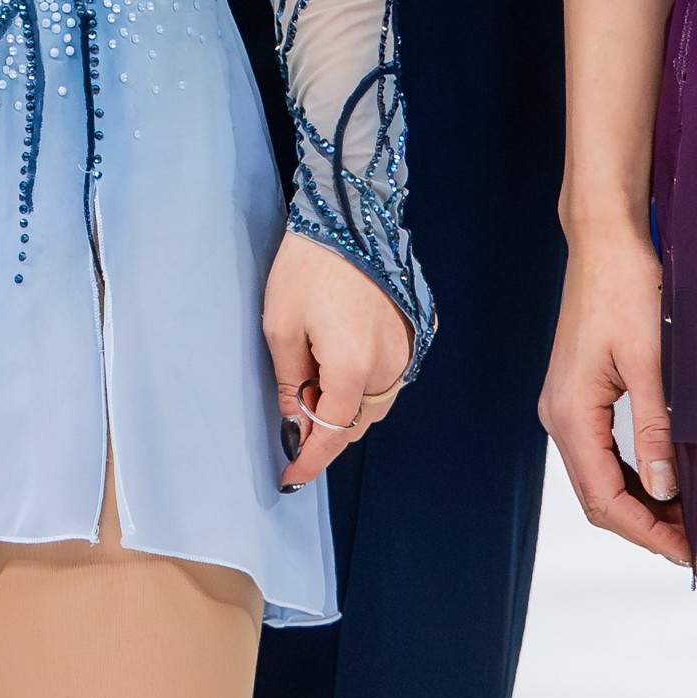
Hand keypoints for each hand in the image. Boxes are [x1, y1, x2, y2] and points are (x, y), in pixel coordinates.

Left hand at [265, 234, 413, 493]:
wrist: (349, 218)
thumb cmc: (306, 269)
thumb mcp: (281, 327)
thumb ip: (291, 383)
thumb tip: (295, 423)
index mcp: (353, 368)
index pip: (332, 433)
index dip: (309, 460)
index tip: (290, 479)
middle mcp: (389, 367)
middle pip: (357, 423)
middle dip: (325, 432)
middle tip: (293, 423)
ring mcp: (407, 353)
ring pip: (375, 404)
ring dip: (345, 409)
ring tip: (311, 389)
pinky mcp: (415, 337)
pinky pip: (389, 378)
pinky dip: (364, 386)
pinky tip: (338, 368)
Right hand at [539, 227, 688, 563]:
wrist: (605, 241)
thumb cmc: (625, 289)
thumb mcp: (651, 363)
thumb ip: (656, 430)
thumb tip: (666, 490)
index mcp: (570, 411)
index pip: (603, 498)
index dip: (645, 532)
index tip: (687, 550)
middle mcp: (558, 414)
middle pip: (595, 496)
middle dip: (642, 526)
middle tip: (694, 541)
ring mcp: (564, 405)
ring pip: (596, 478)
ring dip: (637, 504)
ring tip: (685, 517)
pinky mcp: (577, 394)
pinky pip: (599, 453)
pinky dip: (629, 477)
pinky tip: (662, 480)